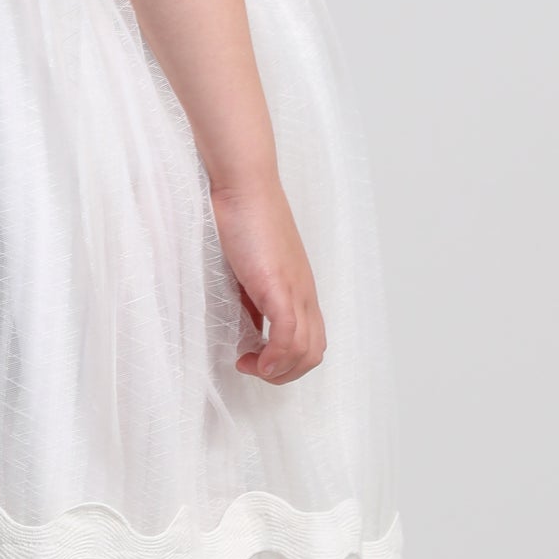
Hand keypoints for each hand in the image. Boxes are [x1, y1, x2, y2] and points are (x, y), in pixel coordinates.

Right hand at [210, 172, 326, 383]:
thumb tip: (249, 329)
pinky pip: (288, 335)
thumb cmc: (243, 218)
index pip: (313, 341)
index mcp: (300, 289)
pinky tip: (251, 356)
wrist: (245, 185)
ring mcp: (295, 290)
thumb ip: (253, 299)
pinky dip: (274, 357)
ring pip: (306, 351)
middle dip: (284, 373)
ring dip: (276, 370)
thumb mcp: (250, 269)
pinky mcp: (278, 285)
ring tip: (247, 362)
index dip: (287, 362)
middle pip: (314, 353)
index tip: (255, 358)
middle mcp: (304, 293)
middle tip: (252, 366)